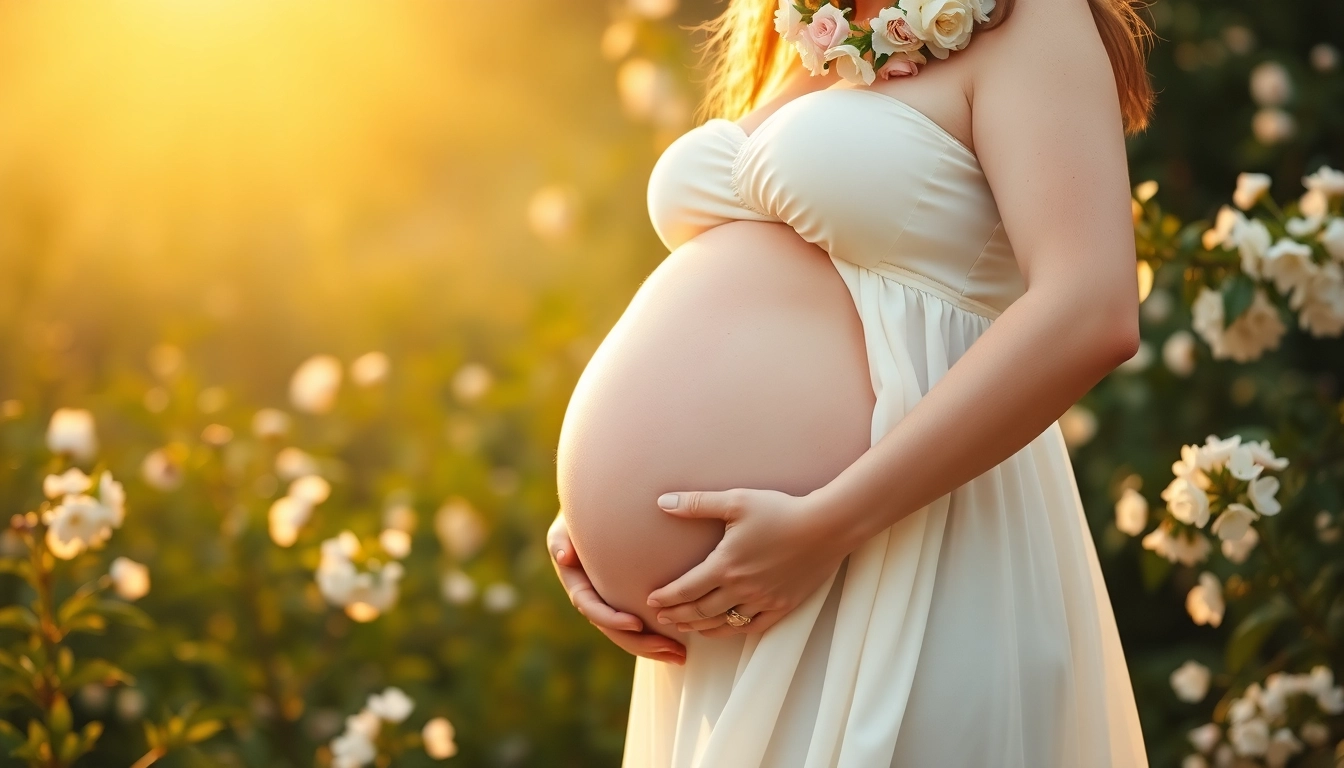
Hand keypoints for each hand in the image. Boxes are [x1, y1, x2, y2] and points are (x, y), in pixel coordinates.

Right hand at [546, 512, 685, 663]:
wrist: (595, 515)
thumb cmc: (580, 517)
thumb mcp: (565, 525)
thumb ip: (561, 538)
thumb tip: (564, 557)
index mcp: (578, 585)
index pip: (591, 608)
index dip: (611, 619)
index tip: (636, 624)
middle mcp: (594, 600)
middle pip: (615, 631)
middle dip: (642, 644)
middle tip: (671, 650)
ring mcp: (612, 603)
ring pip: (631, 634)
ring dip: (654, 647)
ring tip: (681, 655)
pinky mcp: (628, 601)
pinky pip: (643, 623)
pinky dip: (660, 633)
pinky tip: (683, 638)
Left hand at [645, 489, 848, 637]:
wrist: (826, 527)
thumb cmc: (780, 510)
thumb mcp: (736, 500)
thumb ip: (697, 503)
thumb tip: (662, 502)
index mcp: (725, 565)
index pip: (685, 590)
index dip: (666, 598)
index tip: (651, 601)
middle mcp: (740, 588)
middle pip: (700, 610)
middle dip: (677, 615)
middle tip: (662, 618)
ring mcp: (763, 600)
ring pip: (724, 623)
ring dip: (701, 626)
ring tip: (687, 626)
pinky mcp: (783, 606)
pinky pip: (752, 626)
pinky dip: (733, 630)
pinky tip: (725, 628)